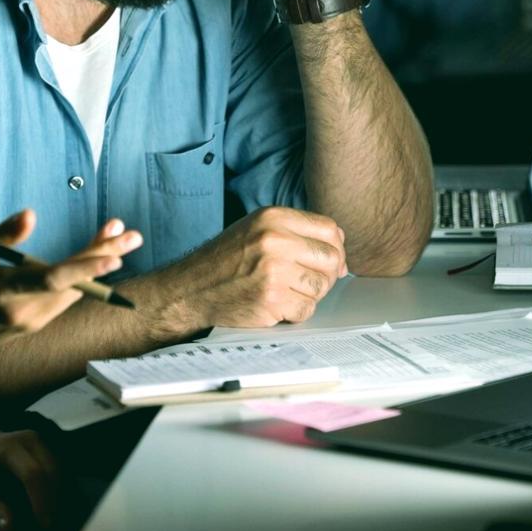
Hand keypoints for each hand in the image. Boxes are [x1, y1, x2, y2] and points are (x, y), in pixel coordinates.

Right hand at [0, 212, 141, 350]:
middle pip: (73, 283)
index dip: (85, 267)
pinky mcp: (36, 324)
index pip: (52, 280)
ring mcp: (32, 322)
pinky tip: (97, 254)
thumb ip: (3, 235)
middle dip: (104, 256)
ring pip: (74, 289)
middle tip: (133, 235)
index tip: (114, 256)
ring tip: (119, 232)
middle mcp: (23, 311)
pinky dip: (83, 274)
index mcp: (2, 290)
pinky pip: (66, 296)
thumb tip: (31, 214)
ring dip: (97, 261)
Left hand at [0, 422, 57, 530]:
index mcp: (6, 447)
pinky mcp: (41, 443)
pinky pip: (55, 467)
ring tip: (49, 517)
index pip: (31, 473)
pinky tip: (49, 505)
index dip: (40, 499)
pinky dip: (55, 487)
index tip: (43, 523)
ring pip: (56, 470)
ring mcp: (36, 438)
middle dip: (52, 500)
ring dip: (56, 495)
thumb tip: (8, 528)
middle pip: (49, 471)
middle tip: (49, 526)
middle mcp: (25, 438)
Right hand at [170, 206, 347, 329]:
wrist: (191, 289)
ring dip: (309, 294)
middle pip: (331, 258)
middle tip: (308, 281)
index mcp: (273, 217)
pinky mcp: (271, 300)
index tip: (329, 261)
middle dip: (327, 274)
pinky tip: (277, 305)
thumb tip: (340, 252)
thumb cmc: (225, 261)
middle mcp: (274, 240)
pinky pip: (307, 309)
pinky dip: (296, 312)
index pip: (329, 229)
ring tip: (286, 291)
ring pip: (321, 286)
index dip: (335, 248)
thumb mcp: (257, 230)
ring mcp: (273, 271)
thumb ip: (296, 233)